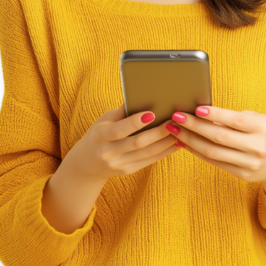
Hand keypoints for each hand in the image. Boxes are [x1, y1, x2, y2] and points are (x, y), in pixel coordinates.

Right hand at [65, 104, 181, 183]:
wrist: (86, 164)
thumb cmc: (98, 135)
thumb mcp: (103, 120)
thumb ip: (121, 111)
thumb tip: (140, 94)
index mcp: (100, 136)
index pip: (119, 130)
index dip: (135, 122)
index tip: (152, 113)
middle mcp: (108, 152)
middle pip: (137, 143)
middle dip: (158, 132)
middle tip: (173, 121)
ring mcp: (118, 164)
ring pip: (147, 153)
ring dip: (166, 142)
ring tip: (180, 131)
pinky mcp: (128, 171)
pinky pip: (150, 161)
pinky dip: (165, 152)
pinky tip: (176, 143)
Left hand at [166, 106, 265, 186]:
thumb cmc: (265, 134)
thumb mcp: (259, 120)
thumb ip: (236, 118)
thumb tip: (203, 112)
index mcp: (262, 128)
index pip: (235, 121)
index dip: (215, 115)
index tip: (196, 109)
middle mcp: (257, 146)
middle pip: (219, 137)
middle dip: (194, 126)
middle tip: (176, 117)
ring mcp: (249, 163)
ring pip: (213, 151)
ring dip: (190, 140)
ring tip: (175, 130)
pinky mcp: (242, 175)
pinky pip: (214, 162)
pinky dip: (197, 152)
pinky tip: (185, 143)